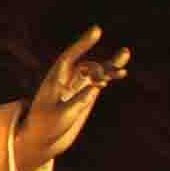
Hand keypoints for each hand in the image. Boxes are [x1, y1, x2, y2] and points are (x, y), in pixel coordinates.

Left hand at [19, 24, 121, 151]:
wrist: (43, 139)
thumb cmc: (46, 126)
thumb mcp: (61, 116)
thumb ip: (78, 102)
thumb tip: (95, 89)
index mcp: (54, 80)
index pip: (69, 57)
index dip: (83, 44)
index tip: (97, 31)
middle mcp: (66, 79)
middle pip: (86, 66)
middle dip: (99, 68)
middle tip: (110, 72)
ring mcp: (77, 86)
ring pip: (95, 72)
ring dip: (109, 66)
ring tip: (125, 54)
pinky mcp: (85, 95)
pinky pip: (99, 83)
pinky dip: (109, 77)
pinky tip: (121, 73)